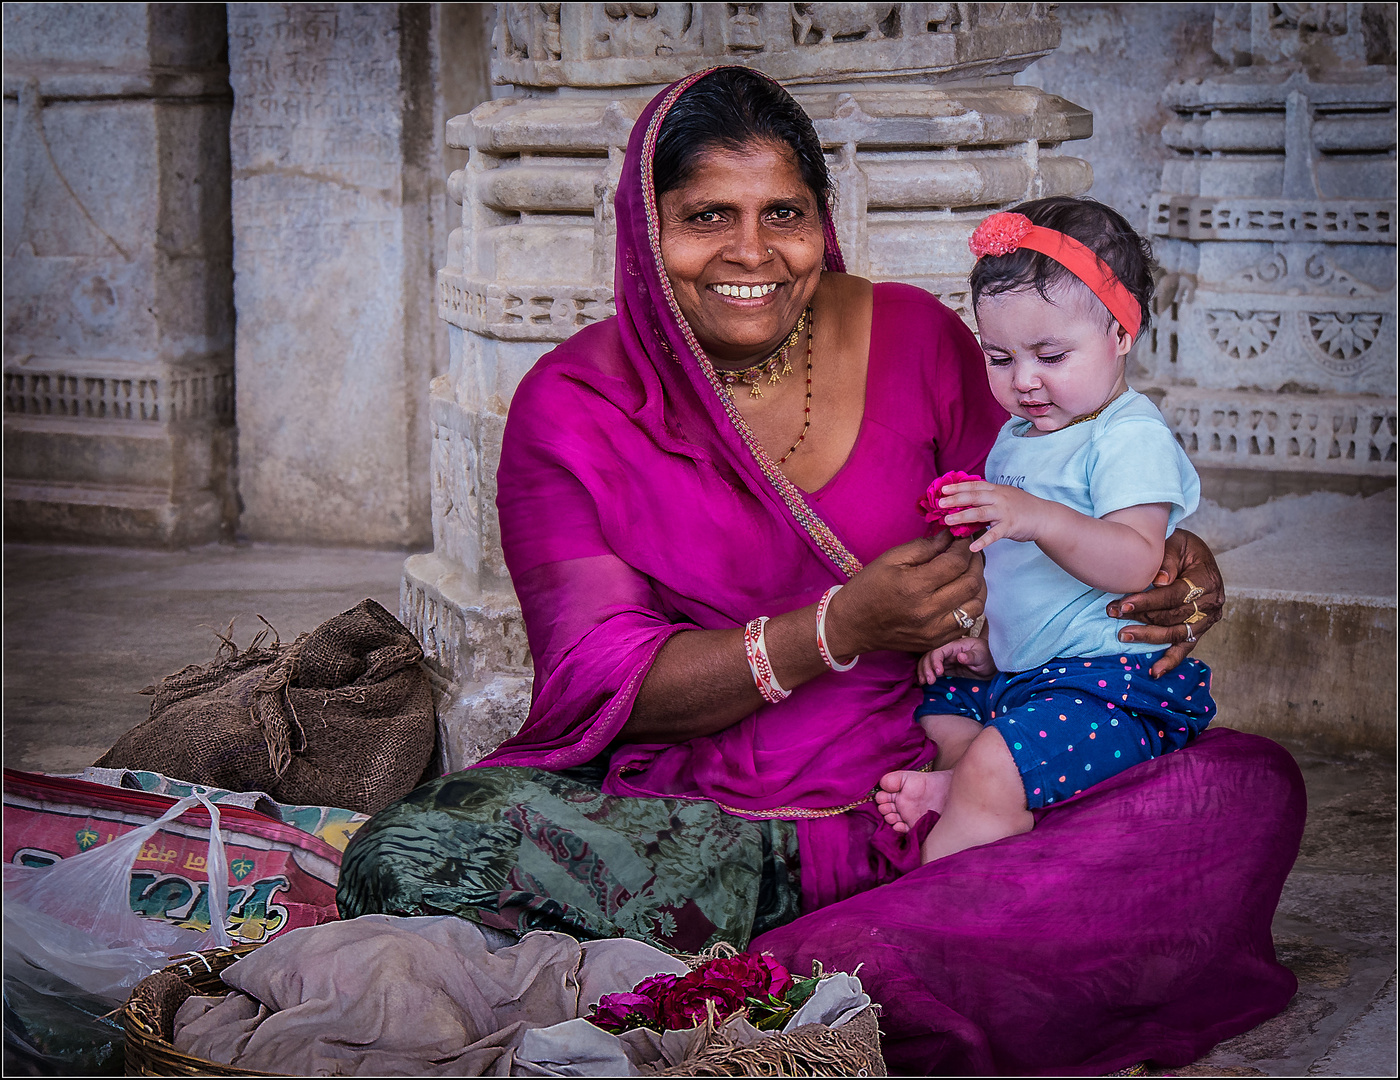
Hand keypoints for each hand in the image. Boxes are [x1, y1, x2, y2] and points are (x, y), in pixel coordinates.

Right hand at [825, 532, 985, 657]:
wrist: (852, 625)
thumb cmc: (868, 588)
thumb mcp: (890, 559)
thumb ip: (924, 546)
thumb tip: (950, 536)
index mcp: (914, 587)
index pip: (956, 562)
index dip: (965, 546)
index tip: (965, 537)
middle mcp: (928, 611)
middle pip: (971, 583)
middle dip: (976, 562)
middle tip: (970, 551)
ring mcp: (935, 631)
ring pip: (976, 605)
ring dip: (978, 584)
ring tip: (969, 571)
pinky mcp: (937, 641)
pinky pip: (967, 622)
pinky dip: (970, 605)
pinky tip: (961, 593)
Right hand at [918, 636, 994, 682]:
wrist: (992, 665)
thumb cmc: (988, 656)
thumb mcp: (982, 655)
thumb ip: (971, 656)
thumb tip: (959, 656)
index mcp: (954, 646)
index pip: (938, 651)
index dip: (935, 661)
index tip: (939, 672)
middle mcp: (947, 652)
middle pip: (929, 657)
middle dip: (926, 668)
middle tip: (929, 681)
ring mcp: (946, 661)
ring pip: (928, 663)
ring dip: (923, 672)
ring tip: (924, 683)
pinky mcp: (946, 669)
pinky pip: (932, 671)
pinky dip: (926, 675)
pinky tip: (923, 683)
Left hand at [939, 481, 1049, 553]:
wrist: (1044, 517)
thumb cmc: (1021, 507)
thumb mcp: (1004, 496)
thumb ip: (987, 497)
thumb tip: (965, 500)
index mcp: (996, 490)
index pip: (974, 485)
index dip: (958, 486)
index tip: (943, 488)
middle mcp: (999, 498)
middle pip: (974, 497)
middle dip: (955, 499)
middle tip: (940, 503)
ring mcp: (1004, 512)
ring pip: (980, 513)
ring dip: (962, 517)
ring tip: (947, 521)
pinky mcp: (1010, 526)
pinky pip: (994, 535)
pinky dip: (983, 541)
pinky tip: (972, 547)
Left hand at [1105, 529, 1223, 677]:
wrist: (1194, 554)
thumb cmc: (1181, 547)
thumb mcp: (1176, 543)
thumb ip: (1167, 560)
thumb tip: (1160, 580)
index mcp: (1207, 581)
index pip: (1174, 596)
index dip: (1148, 601)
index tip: (1124, 603)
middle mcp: (1211, 604)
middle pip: (1172, 616)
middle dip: (1141, 616)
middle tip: (1113, 613)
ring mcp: (1206, 620)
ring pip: (1175, 633)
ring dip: (1148, 636)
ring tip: (1123, 635)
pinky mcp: (1198, 630)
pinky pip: (1185, 648)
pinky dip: (1170, 661)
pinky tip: (1155, 672)